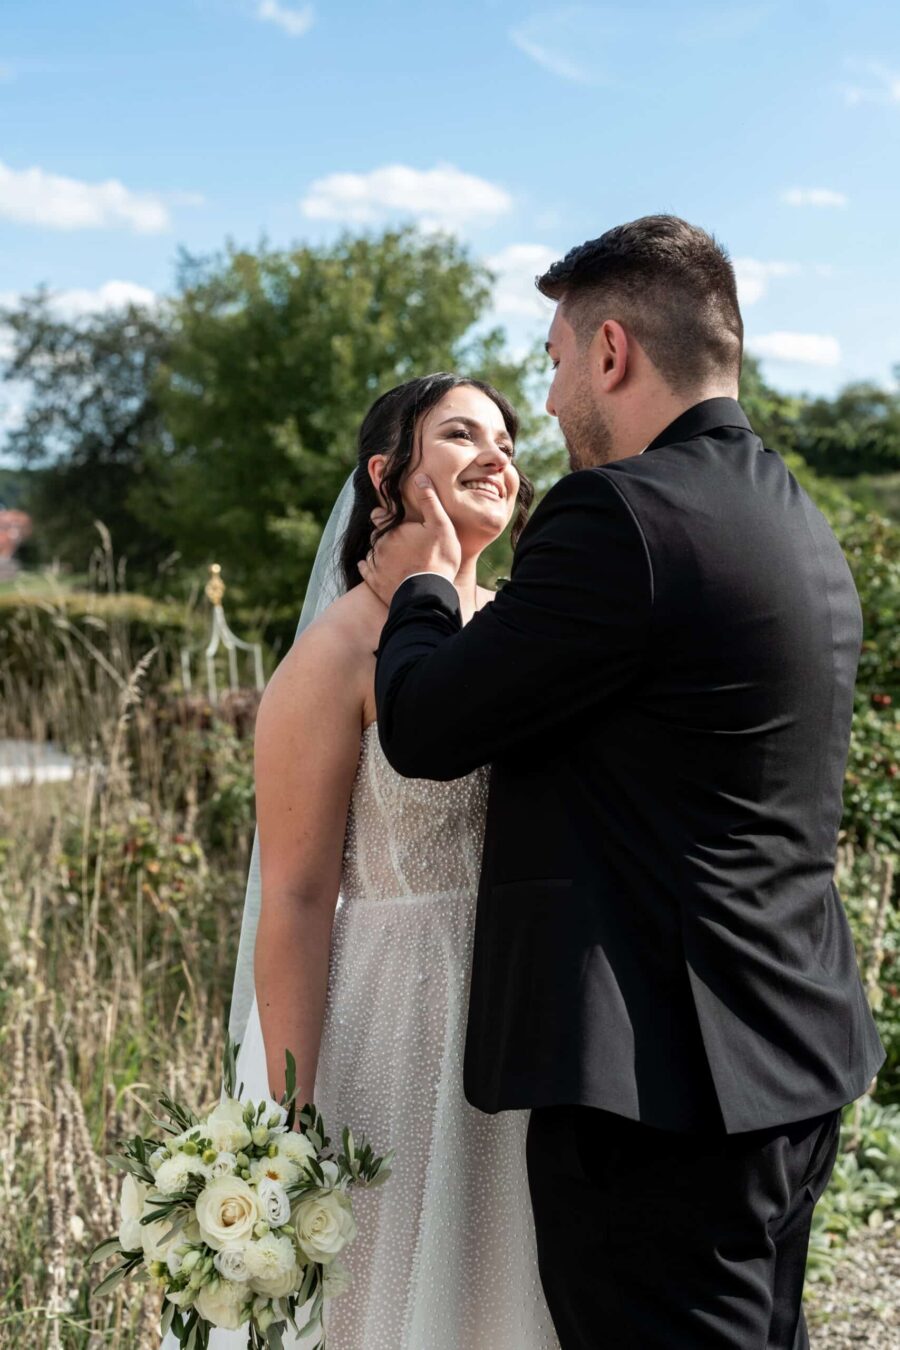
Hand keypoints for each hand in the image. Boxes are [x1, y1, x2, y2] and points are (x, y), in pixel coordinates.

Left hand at [359, 474, 461, 606]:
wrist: (427, 594)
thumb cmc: (437, 558)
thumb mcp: (440, 525)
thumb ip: (429, 500)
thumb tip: (419, 476)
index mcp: (392, 529)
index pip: (379, 514)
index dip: (383, 513)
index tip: (388, 514)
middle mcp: (379, 544)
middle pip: (375, 534)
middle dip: (382, 533)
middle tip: (394, 535)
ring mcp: (375, 564)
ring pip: (370, 551)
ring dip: (377, 551)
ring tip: (389, 553)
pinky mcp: (375, 582)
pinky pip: (365, 571)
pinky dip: (367, 568)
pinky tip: (371, 567)